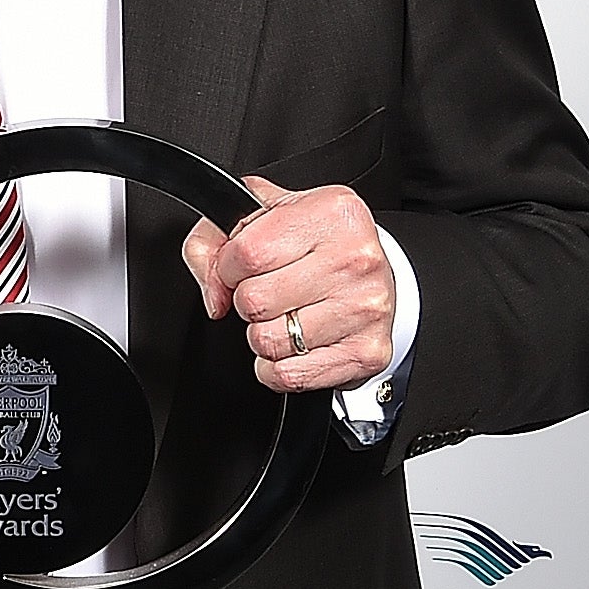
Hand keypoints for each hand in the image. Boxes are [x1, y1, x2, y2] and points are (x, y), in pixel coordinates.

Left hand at [182, 178, 396, 393]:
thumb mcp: (260, 220)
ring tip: (286, 316)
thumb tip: (214, 294)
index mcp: (330, 213)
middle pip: (255, 301)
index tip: (240, 270)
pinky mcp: (367, 352)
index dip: (227, 268)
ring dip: (263, 335)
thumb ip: (212, 242)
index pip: (246, 253)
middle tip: (270, 293)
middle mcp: (355, 258)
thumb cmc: (315, 247)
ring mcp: (365, 307)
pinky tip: (294, 346)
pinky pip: (289, 376)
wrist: (376, 277)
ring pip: (268, 341)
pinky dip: (277, 368)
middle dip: (247, 302)